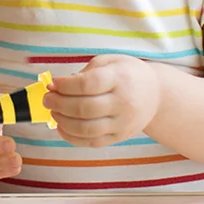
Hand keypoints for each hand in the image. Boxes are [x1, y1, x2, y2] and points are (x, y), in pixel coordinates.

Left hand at [44, 55, 161, 146]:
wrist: (156, 95)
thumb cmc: (128, 74)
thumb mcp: (111, 61)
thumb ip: (87, 71)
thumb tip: (60, 85)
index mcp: (120, 78)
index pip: (88, 84)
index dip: (65, 85)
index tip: (52, 84)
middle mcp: (123, 102)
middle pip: (84, 108)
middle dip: (59, 104)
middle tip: (47, 99)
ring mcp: (122, 123)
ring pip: (87, 129)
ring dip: (63, 122)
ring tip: (53, 113)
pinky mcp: (119, 137)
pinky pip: (92, 142)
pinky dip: (72, 137)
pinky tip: (61, 127)